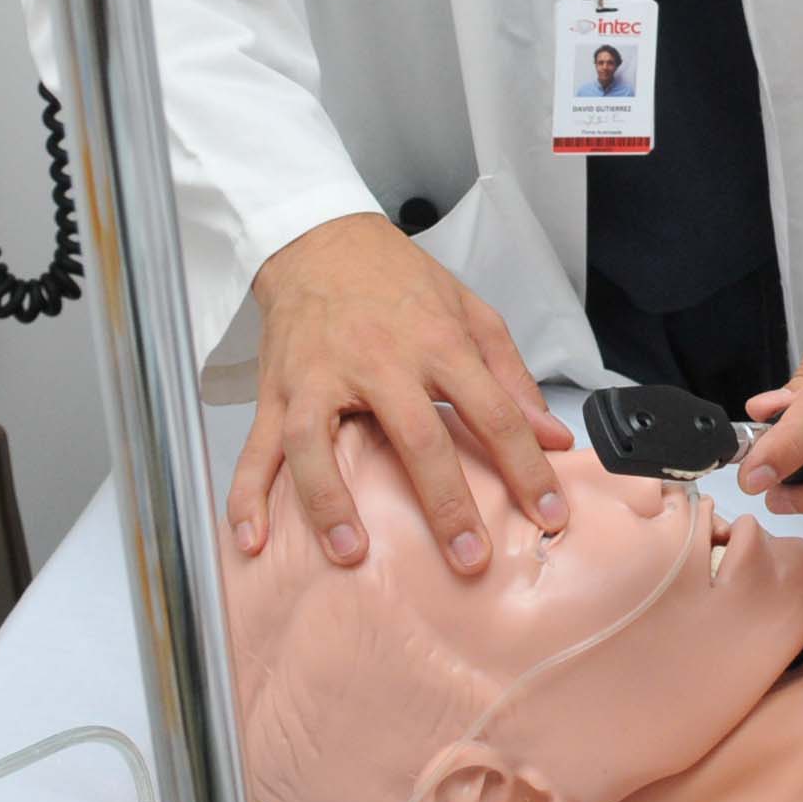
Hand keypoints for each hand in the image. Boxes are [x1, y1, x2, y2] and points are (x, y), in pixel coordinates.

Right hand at [224, 212, 571, 575]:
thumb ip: (513, 379)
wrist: (322, 241)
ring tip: (351, 553)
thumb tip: (555, 440)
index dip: (527, 467)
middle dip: (446, 504)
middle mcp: (380, 361)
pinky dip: (247, 495)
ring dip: (331, 503)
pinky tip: (252, 539)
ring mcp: (319, 378)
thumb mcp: (471, 314)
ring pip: (318, 444)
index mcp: (438, 343)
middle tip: (470, 560)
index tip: (550, 515)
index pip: (493, 412)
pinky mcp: (276, 390)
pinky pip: (257, 448)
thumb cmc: (401, 281)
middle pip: (417, 437)